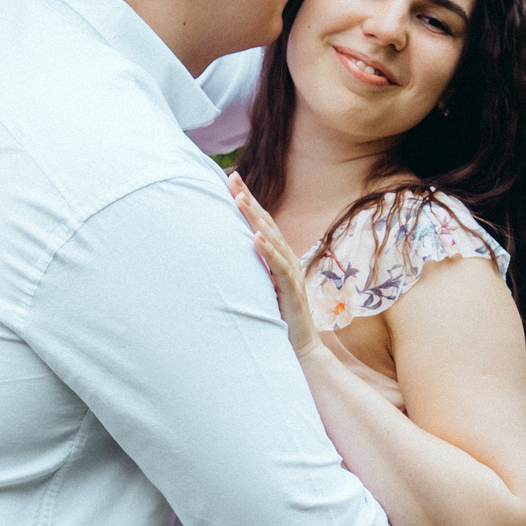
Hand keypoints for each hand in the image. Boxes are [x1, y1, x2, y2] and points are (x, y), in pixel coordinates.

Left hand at [227, 174, 320, 358]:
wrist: (300, 348)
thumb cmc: (277, 318)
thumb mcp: (259, 287)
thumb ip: (250, 269)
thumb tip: (226, 254)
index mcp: (277, 256)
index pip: (260, 223)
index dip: (246, 201)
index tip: (230, 179)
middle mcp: (286, 259)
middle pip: (265, 223)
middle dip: (248, 200)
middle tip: (231, 177)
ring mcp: (290, 273)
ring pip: (272, 239)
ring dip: (255, 219)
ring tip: (239, 200)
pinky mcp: (292, 290)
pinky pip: (279, 267)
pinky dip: (268, 251)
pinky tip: (256, 238)